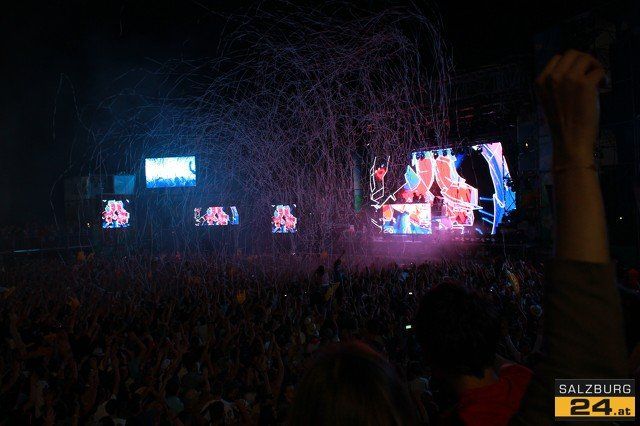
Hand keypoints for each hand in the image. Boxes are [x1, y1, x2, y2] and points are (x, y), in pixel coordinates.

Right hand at [536, 50, 604, 166]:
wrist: (570, 140)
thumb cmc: (562, 123)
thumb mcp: (549, 99)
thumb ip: (557, 83)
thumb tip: (577, 67)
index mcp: (540, 81)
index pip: (557, 58)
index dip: (571, 64)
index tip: (578, 74)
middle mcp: (552, 78)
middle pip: (572, 53)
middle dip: (584, 61)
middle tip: (591, 73)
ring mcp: (567, 79)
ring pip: (586, 57)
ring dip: (594, 66)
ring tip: (597, 79)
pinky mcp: (584, 84)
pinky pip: (599, 70)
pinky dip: (603, 77)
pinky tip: (602, 87)